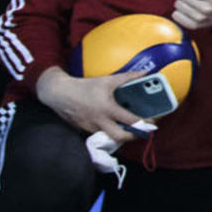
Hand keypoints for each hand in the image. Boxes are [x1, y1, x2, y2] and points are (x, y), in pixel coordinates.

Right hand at [35, 65, 151, 143]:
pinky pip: (100, 135)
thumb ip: (127, 77)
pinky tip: (112, 126)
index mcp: (108, 109)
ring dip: (121, 135)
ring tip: (129, 128)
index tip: (152, 122)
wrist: (59, 94)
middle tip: (141, 131)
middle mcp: (100, 121)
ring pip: (110, 138)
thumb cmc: (84, 86)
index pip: (130, 120)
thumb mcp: (107, 80)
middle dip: (134, 136)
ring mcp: (92, 128)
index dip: (144, 122)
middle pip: (121, 137)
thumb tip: (144, 72)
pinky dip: (109, 132)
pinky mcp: (85, 130)